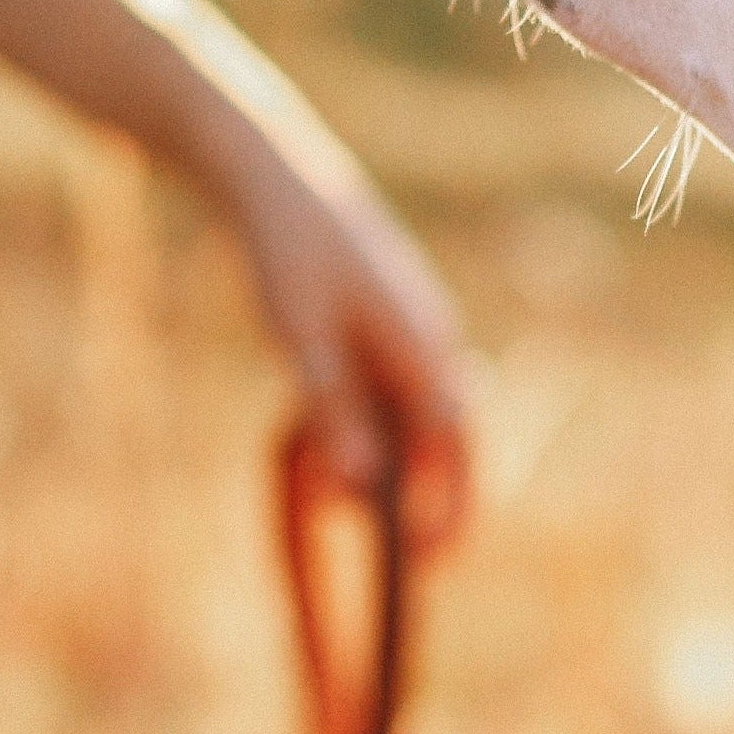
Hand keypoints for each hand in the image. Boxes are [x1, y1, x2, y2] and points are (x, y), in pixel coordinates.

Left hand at [225, 133, 471, 554]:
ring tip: (359, 511)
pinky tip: (335, 446)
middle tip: (412, 558)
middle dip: (434, 498)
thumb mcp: (302, 337)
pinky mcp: (387, 322)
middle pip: (448, 440)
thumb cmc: (289, 252)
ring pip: (420, 417)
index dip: (450, 507)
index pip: (455, 448)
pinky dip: (379, 428)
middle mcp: (434, 343)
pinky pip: (397, 391)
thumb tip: (358, 489)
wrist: (278, 173)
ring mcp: (413, 331)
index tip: (431, 560)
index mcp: (426, 349)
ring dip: (400, 465)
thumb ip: (334, 410)